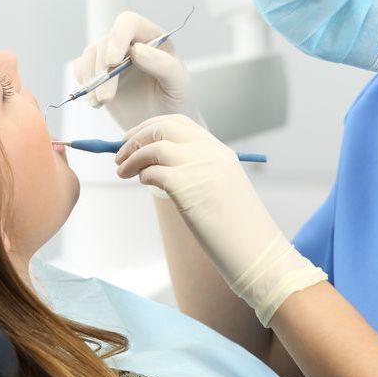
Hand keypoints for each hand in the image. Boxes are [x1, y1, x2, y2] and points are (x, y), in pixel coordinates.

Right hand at [72, 11, 203, 131]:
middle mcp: (130, 43)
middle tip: (107, 98)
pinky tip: (96, 102)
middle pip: (105, 43)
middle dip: (103, 71)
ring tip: (101, 102)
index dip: (118, 36)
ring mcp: (112, 58)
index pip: (129, 22)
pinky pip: (82, 69)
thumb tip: (136, 50)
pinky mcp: (98, 74)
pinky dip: (84, 84)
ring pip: (90, 55)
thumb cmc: (176, 103)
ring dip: (92, 79)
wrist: (161, 126)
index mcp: (152, 38)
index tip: (113, 62)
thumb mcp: (180, 85)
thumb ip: (164, 65)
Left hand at [115, 115, 326, 325]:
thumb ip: (194, 170)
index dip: (150, 127)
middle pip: (163, 128)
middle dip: (136, 136)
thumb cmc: (236, 228)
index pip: (178, 124)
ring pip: (154, 146)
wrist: (257, 252)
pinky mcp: (187, 186)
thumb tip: (153, 165)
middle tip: (119, 152)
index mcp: (219, 150)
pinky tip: (142, 183)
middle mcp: (210, 152)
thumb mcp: (219, 187)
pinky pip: (153, 171)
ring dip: (132, 157)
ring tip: (122, 171)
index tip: (134, 138)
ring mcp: (199, 167)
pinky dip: (142, 174)